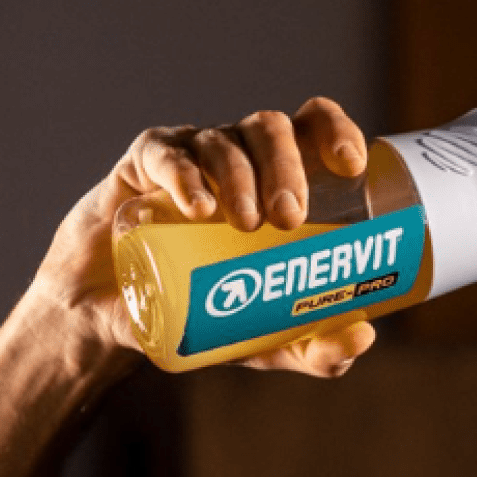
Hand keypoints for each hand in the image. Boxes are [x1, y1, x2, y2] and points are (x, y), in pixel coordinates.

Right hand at [30, 97, 374, 374]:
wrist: (113, 320)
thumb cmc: (202, 313)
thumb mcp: (264, 339)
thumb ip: (315, 347)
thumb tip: (363, 339)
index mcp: (278, 181)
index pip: (312, 129)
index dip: (335, 131)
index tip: (351, 167)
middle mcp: (239, 159)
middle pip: (271, 129)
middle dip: (286, 166)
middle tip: (288, 217)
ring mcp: (189, 158)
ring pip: (224, 140)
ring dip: (240, 175)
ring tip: (244, 223)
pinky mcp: (139, 168)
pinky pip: (164, 154)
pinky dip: (183, 175)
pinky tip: (196, 206)